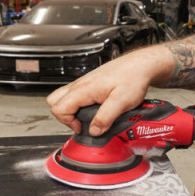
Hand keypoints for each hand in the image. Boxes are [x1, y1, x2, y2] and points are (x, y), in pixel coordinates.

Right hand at [46, 45, 173, 135]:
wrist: (140, 65)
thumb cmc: (132, 78)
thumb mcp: (121, 102)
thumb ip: (106, 117)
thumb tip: (94, 130)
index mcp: (84, 89)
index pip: (59, 108)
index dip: (68, 122)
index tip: (82, 128)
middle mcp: (81, 84)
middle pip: (54, 101)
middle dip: (63, 116)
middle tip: (79, 123)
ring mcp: (84, 82)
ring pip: (62, 96)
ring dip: (69, 109)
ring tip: (85, 117)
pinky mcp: (90, 83)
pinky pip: (73, 94)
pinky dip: (77, 104)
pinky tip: (92, 108)